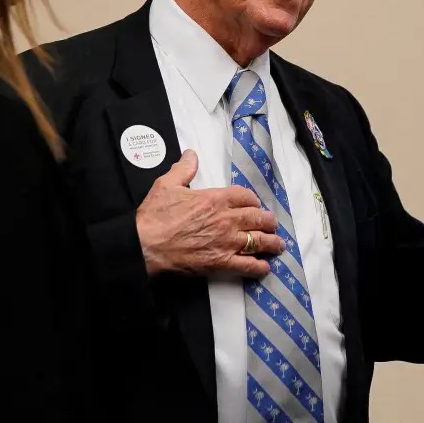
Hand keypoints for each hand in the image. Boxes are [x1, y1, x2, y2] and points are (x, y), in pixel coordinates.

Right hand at [136, 150, 282, 277]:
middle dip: (268, 221)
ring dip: (271, 243)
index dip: (253, 201)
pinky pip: (247, 266)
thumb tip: (191, 155)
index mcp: (215, 199)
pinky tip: (264, 267)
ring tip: (277, 245)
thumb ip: (183, 168)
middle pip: (258, 219)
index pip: (245, 197)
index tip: (254, 205)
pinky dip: (259, 267)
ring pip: (259, 241)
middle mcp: (226, 220)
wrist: (145, 245)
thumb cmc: (154, 216)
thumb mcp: (167, 184)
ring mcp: (226, 243)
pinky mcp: (221, 263)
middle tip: (272, 224)